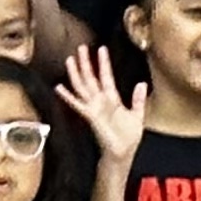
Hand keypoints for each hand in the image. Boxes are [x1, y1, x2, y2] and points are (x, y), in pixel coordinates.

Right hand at [55, 44, 146, 162]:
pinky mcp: (90, 116)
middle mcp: (100, 101)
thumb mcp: (137, 115)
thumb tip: (142, 83)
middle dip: (85, 63)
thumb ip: (138, 99)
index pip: (106, 76)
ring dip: (76, 73)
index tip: (101, 48)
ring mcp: (94, 108)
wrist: (122, 153)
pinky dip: (68, 96)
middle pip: (90, 78)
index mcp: (112, 99)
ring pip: (82, 86)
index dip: (103, 63)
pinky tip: (59, 87)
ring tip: (70, 59)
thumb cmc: (128, 137)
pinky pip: (78, 104)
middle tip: (81, 47)